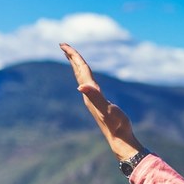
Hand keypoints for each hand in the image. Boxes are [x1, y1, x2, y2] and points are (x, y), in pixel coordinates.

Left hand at [60, 43, 143, 160]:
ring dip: (77, 67)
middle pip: (78, 72)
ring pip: (82, 78)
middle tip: (63, 45)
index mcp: (90, 92)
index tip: (64, 44)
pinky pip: (89, 85)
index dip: (74, 56)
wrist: (120, 139)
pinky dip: (86, 77)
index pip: (81, 70)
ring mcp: (93, 100)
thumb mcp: (106, 109)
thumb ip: (94, 97)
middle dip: (71, 58)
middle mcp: (88, 95)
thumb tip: (80, 86)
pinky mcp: (98, 103)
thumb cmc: (116, 124)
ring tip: (73, 58)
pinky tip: (87, 79)